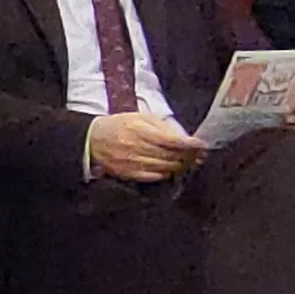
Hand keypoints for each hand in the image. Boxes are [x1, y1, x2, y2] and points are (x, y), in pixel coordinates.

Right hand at [87, 111, 206, 182]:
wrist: (93, 140)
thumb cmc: (119, 125)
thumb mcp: (139, 117)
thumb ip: (161, 126)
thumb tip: (183, 137)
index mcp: (140, 129)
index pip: (171, 140)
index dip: (189, 144)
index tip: (202, 144)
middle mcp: (137, 147)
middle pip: (171, 155)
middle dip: (189, 156)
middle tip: (200, 155)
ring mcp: (132, 162)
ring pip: (165, 167)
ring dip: (180, 165)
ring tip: (189, 162)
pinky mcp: (129, 174)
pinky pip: (154, 176)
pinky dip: (166, 173)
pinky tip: (172, 169)